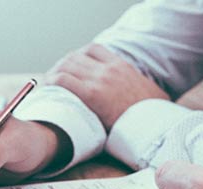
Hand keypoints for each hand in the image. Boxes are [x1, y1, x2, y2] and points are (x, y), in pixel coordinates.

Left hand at [45, 44, 168, 130]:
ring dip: (53, 73)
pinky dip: (51, 83)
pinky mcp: (92, 95)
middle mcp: (109, 69)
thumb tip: (135, 95)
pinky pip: (63, 80)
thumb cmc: (152, 116)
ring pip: (66, 65)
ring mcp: (100, 80)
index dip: (77, 56)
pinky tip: (47, 90)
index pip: (92, 49)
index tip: (71, 67)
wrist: (155, 125)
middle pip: (75, 57)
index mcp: (122, 66)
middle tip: (53, 79)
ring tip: (47, 86)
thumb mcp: (148, 92)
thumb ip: (134, 87)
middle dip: (61, 66)